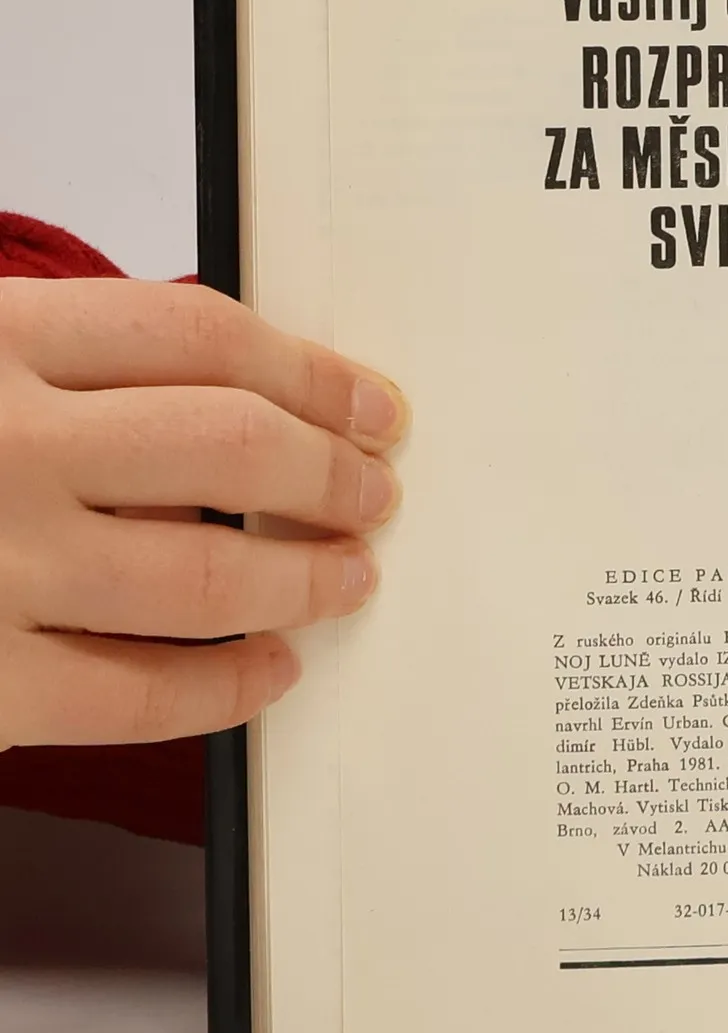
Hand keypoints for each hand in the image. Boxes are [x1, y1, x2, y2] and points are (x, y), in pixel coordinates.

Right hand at [0, 279, 406, 749]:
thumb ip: (46, 361)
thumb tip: (227, 391)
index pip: (197, 336)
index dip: (311, 372)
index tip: (371, 404)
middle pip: (230, 445)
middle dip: (331, 474)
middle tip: (375, 493)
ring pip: (207, 573)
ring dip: (304, 579)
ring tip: (347, 578)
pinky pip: (136, 696)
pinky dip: (225, 689)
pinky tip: (267, 672)